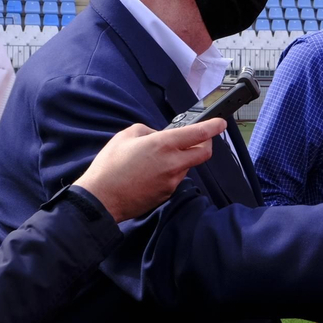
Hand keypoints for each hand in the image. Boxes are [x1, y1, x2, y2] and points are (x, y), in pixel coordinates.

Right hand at [74, 119, 226, 222]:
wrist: (101, 199)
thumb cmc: (109, 166)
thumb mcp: (126, 136)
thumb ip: (148, 132)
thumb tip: (159, 136)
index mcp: (163, 145)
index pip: (198, 134)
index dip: (213, 127)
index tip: (221, 123)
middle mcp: (173, 163)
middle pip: (204, 153)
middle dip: (206, 143)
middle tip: (198, 138)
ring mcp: (171, 181)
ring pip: (187, 166)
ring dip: (181, 158)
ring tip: (157, 158)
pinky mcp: (167, 194)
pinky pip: (174, 179)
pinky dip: (169, 172)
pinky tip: (150, 173)